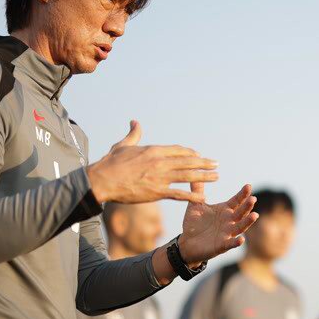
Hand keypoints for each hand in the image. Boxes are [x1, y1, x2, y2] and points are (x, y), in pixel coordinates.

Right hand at [86, 121, 217, 203]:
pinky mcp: (157, 192)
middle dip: (204, 162)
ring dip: (205, 176)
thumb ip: (133, 134)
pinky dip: (192, 195)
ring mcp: (160, 177)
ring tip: (217, 176)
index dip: (190, 153)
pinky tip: (203, 197)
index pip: (178, 150)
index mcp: (154, 150)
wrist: (102, 180)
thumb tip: (135, 121)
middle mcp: (160, 162)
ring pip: (188, 176)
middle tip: (216, 164)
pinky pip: (179, 194)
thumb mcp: (123, 145)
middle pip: (188, 161)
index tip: (198, 155)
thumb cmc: (110, 163)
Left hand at [178, 184, 257, 264]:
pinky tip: (241, 240)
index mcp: (225, 210)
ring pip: (240, 227)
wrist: (187, 243)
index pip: (237, 200)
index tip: (248, 186)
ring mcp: (227, 234)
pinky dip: (236, 242)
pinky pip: (230, 244)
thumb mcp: (195, 206)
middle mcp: (229, 221)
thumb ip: (197, 191)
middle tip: (253, 198)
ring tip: (255, 215)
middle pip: (241, 212)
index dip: (243, 194)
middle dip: (247, 206)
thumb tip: (196, 172)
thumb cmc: (194, 224)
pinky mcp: (221, 246)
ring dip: (247, 222)